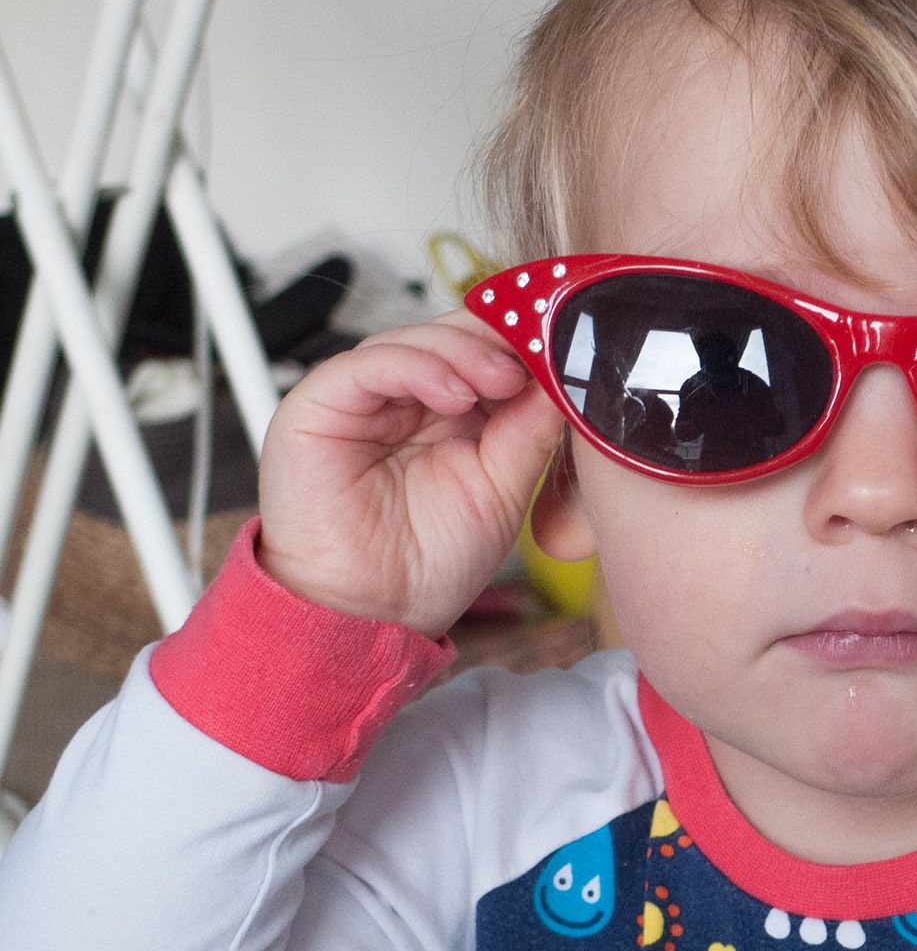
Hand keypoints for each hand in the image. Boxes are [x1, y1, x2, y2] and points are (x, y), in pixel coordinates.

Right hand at [257, 310, 565, 636]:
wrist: (374, 615)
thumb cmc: (431, 563)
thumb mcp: (503, 488)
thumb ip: (528, 430)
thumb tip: (561, 377)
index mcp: (449, 414)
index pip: (485, 352)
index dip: (522, 344)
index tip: (563, 349)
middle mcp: (404, 398)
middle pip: (452, 335)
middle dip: (499, 340)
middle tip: (537, 357)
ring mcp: (362, 397)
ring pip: (415, 340)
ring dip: (467, 352)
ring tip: (502, 381)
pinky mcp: (319, 404)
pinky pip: (370, 364)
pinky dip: (419, 367)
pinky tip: (457, 394)